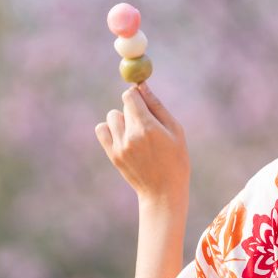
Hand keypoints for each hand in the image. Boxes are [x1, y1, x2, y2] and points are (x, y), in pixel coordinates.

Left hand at [95, 82, 189, 205]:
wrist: (163, 192)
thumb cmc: (176, 159)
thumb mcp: (175, 130)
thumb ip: (157, 106)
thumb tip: (143, 85)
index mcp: (147, 127)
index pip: (130, 96)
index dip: (137, 95)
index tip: (144, 100)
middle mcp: (130, 135)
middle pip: (122, 105)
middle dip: (134, 108)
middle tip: (146, 123)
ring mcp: (119, 146)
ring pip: (112, 116)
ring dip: (122, 119)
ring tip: (136, 133)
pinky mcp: (112, 155)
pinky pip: (101, 129)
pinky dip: (110, 129)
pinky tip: (124, 137)